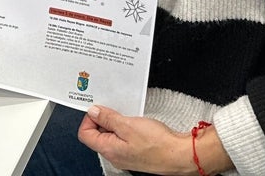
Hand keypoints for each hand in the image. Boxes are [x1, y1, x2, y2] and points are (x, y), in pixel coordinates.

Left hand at [79, 105, 228, 174]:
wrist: (179, 155)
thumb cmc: (157, 144)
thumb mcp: (128, 124)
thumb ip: (108, 118)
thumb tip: (93, 112)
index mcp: (108, 149)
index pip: (85, 134)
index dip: (89, 118)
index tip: (99, 108)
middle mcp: (114, 155)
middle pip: (97, 134)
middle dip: (103, 118)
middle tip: (114, 108)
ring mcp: (125, 155)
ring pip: (112, 135)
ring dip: (116, 122)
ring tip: (126, 114)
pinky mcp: (135, 152)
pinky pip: (123, 138)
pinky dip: (126, 127)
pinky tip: (135, 121)